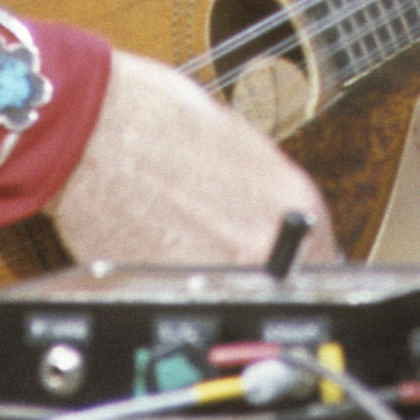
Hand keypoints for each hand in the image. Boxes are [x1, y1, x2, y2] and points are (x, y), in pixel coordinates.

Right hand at [45, 49, 335, 266]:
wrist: (95, 127)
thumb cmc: (160, 120)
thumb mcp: (243, 147)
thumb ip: (272, 196)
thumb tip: (285, 227)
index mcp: (295, 202)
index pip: (324, 257)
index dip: (300, 261)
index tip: (289, 264)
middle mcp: (266, 244)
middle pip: (282, 284)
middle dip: (262, 273)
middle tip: (233, 253)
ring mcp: (219, 274)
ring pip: (236, 295)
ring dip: (222, 282)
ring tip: (190, 246)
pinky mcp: (171, 291)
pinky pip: (191, 299)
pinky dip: (181, 285)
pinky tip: (162, 252)